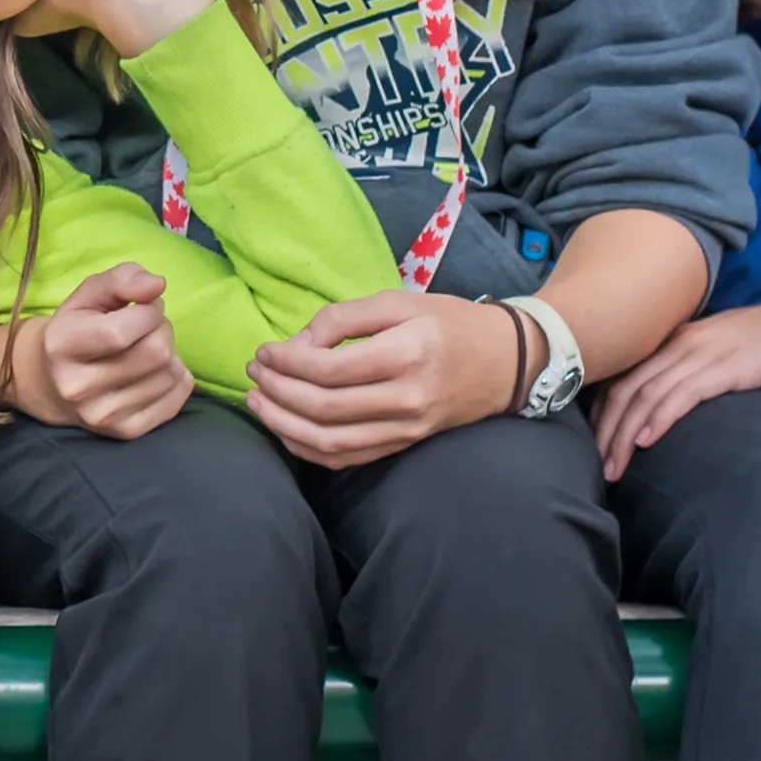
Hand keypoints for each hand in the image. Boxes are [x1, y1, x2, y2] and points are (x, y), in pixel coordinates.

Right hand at [14, 264, 192, 436]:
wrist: (49, 382)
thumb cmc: (76, 328)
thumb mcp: (87, 295)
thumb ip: (121, 279)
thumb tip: (157, 285)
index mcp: (62, 346)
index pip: (123, 330)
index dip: (148, 311)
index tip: (145, 304)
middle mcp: (78, 386)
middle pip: (155, 353)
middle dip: (162, 329)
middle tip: (149, 325)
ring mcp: (102, 414)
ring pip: (169, 374)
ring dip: (169, 353)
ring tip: (147, 348)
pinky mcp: (125, 431)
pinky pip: (177, 397)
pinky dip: (176, 377)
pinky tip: (154, 370)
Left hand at [242, 289, 524, 467]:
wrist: (507, 361)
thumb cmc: (448, 322)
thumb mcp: (398, 302)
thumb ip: (343, 319)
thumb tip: (295, 346)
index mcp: (407, 354)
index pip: (330, 370)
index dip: (286, 364)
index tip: (263, 351)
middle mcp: (408, 399)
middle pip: (325, 408)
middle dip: (277, 392)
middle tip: (253, 374)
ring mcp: (408, 429)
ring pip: (332, 441)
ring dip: (284, 424)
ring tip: (256, 402)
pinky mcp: (406, 444)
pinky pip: (348, 457)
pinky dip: (309, 448)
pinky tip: (285, 428)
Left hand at [595, 274, 760, 476]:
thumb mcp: (731, 352)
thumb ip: (703, 370)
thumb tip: (682, 402)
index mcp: (679, 339)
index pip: (625, 375)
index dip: (603, 411)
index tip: (595, 443)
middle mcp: (683, 343)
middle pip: (626, 388)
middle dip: (606, 431)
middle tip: (597, 467)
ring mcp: (705, 352)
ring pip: (647, 395)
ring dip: (625, 435)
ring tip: (613, 469)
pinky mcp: (730, 366)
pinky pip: (684, 394)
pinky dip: (659, 418)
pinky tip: (646, 442)